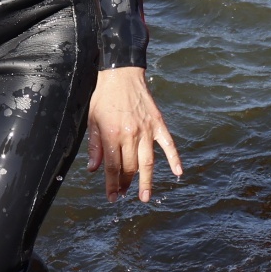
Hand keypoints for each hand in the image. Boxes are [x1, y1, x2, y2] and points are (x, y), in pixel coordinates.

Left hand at [83, 67, 182, 203]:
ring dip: (147, 181)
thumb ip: (94, 146)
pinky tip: (178, 173)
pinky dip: (174, 159)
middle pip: (130, 168)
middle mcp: (130, 135)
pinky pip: (168, 144)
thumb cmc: (104, 97)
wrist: (121, 74)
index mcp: (111, 135)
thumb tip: (93, 169)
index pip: (112, 167)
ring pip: (148, 162)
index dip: (112, 185)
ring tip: (145, 196)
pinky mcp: (158, 123)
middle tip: (124, 194)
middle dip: (126, 184)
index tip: (112, 197)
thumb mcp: (92, 120)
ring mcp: (146, 130)